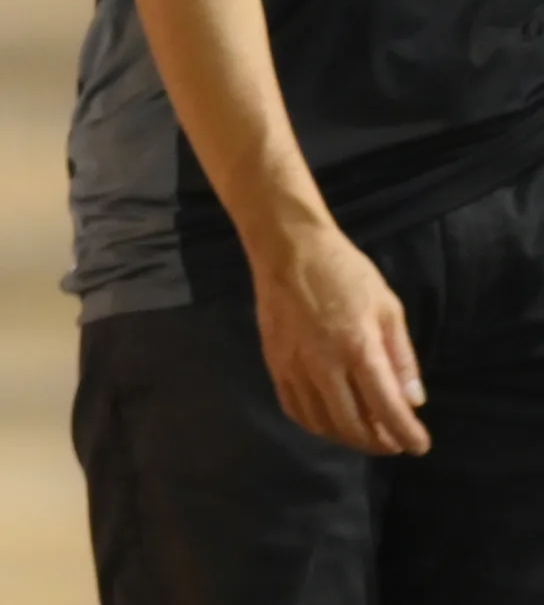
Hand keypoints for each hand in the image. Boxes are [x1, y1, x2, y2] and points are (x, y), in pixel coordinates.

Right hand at [251, 226, 428, 455]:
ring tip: (366, 433)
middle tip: (394, 442)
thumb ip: (402, 356)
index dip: (407, 434)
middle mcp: (324, 365)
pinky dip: (316, 425)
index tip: (419, 446)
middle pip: (353, 425)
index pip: (387, 408)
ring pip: (322, 423)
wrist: (288, 249)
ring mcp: (294, 366)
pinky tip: (331, 420)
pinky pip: (295, 409)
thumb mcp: (388, 307)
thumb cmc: (345, 272)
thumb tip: (413, 401)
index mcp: (359, 348)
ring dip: (348, 437)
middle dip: (379, 443)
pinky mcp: (274, 363)